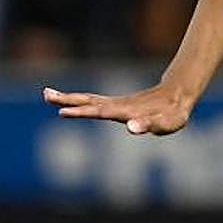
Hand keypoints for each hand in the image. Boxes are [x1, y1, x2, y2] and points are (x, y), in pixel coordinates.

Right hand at [43, 82, 193, 135]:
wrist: (176, 96)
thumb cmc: (172, 114)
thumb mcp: (165, 123)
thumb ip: (149, 125)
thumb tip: (131, 128)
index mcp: (125, 111)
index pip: (99, 112)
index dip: (82, 112)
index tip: (63, 111)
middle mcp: (117, 106)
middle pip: (88, 101)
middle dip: (67, 100)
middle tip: (45, 95)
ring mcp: (116, 104)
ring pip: (88, 99)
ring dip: (68, 98)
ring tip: (46, 94)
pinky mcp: (117, 106)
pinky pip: (93, 102)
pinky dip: (79, 101)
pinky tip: (70, 102)